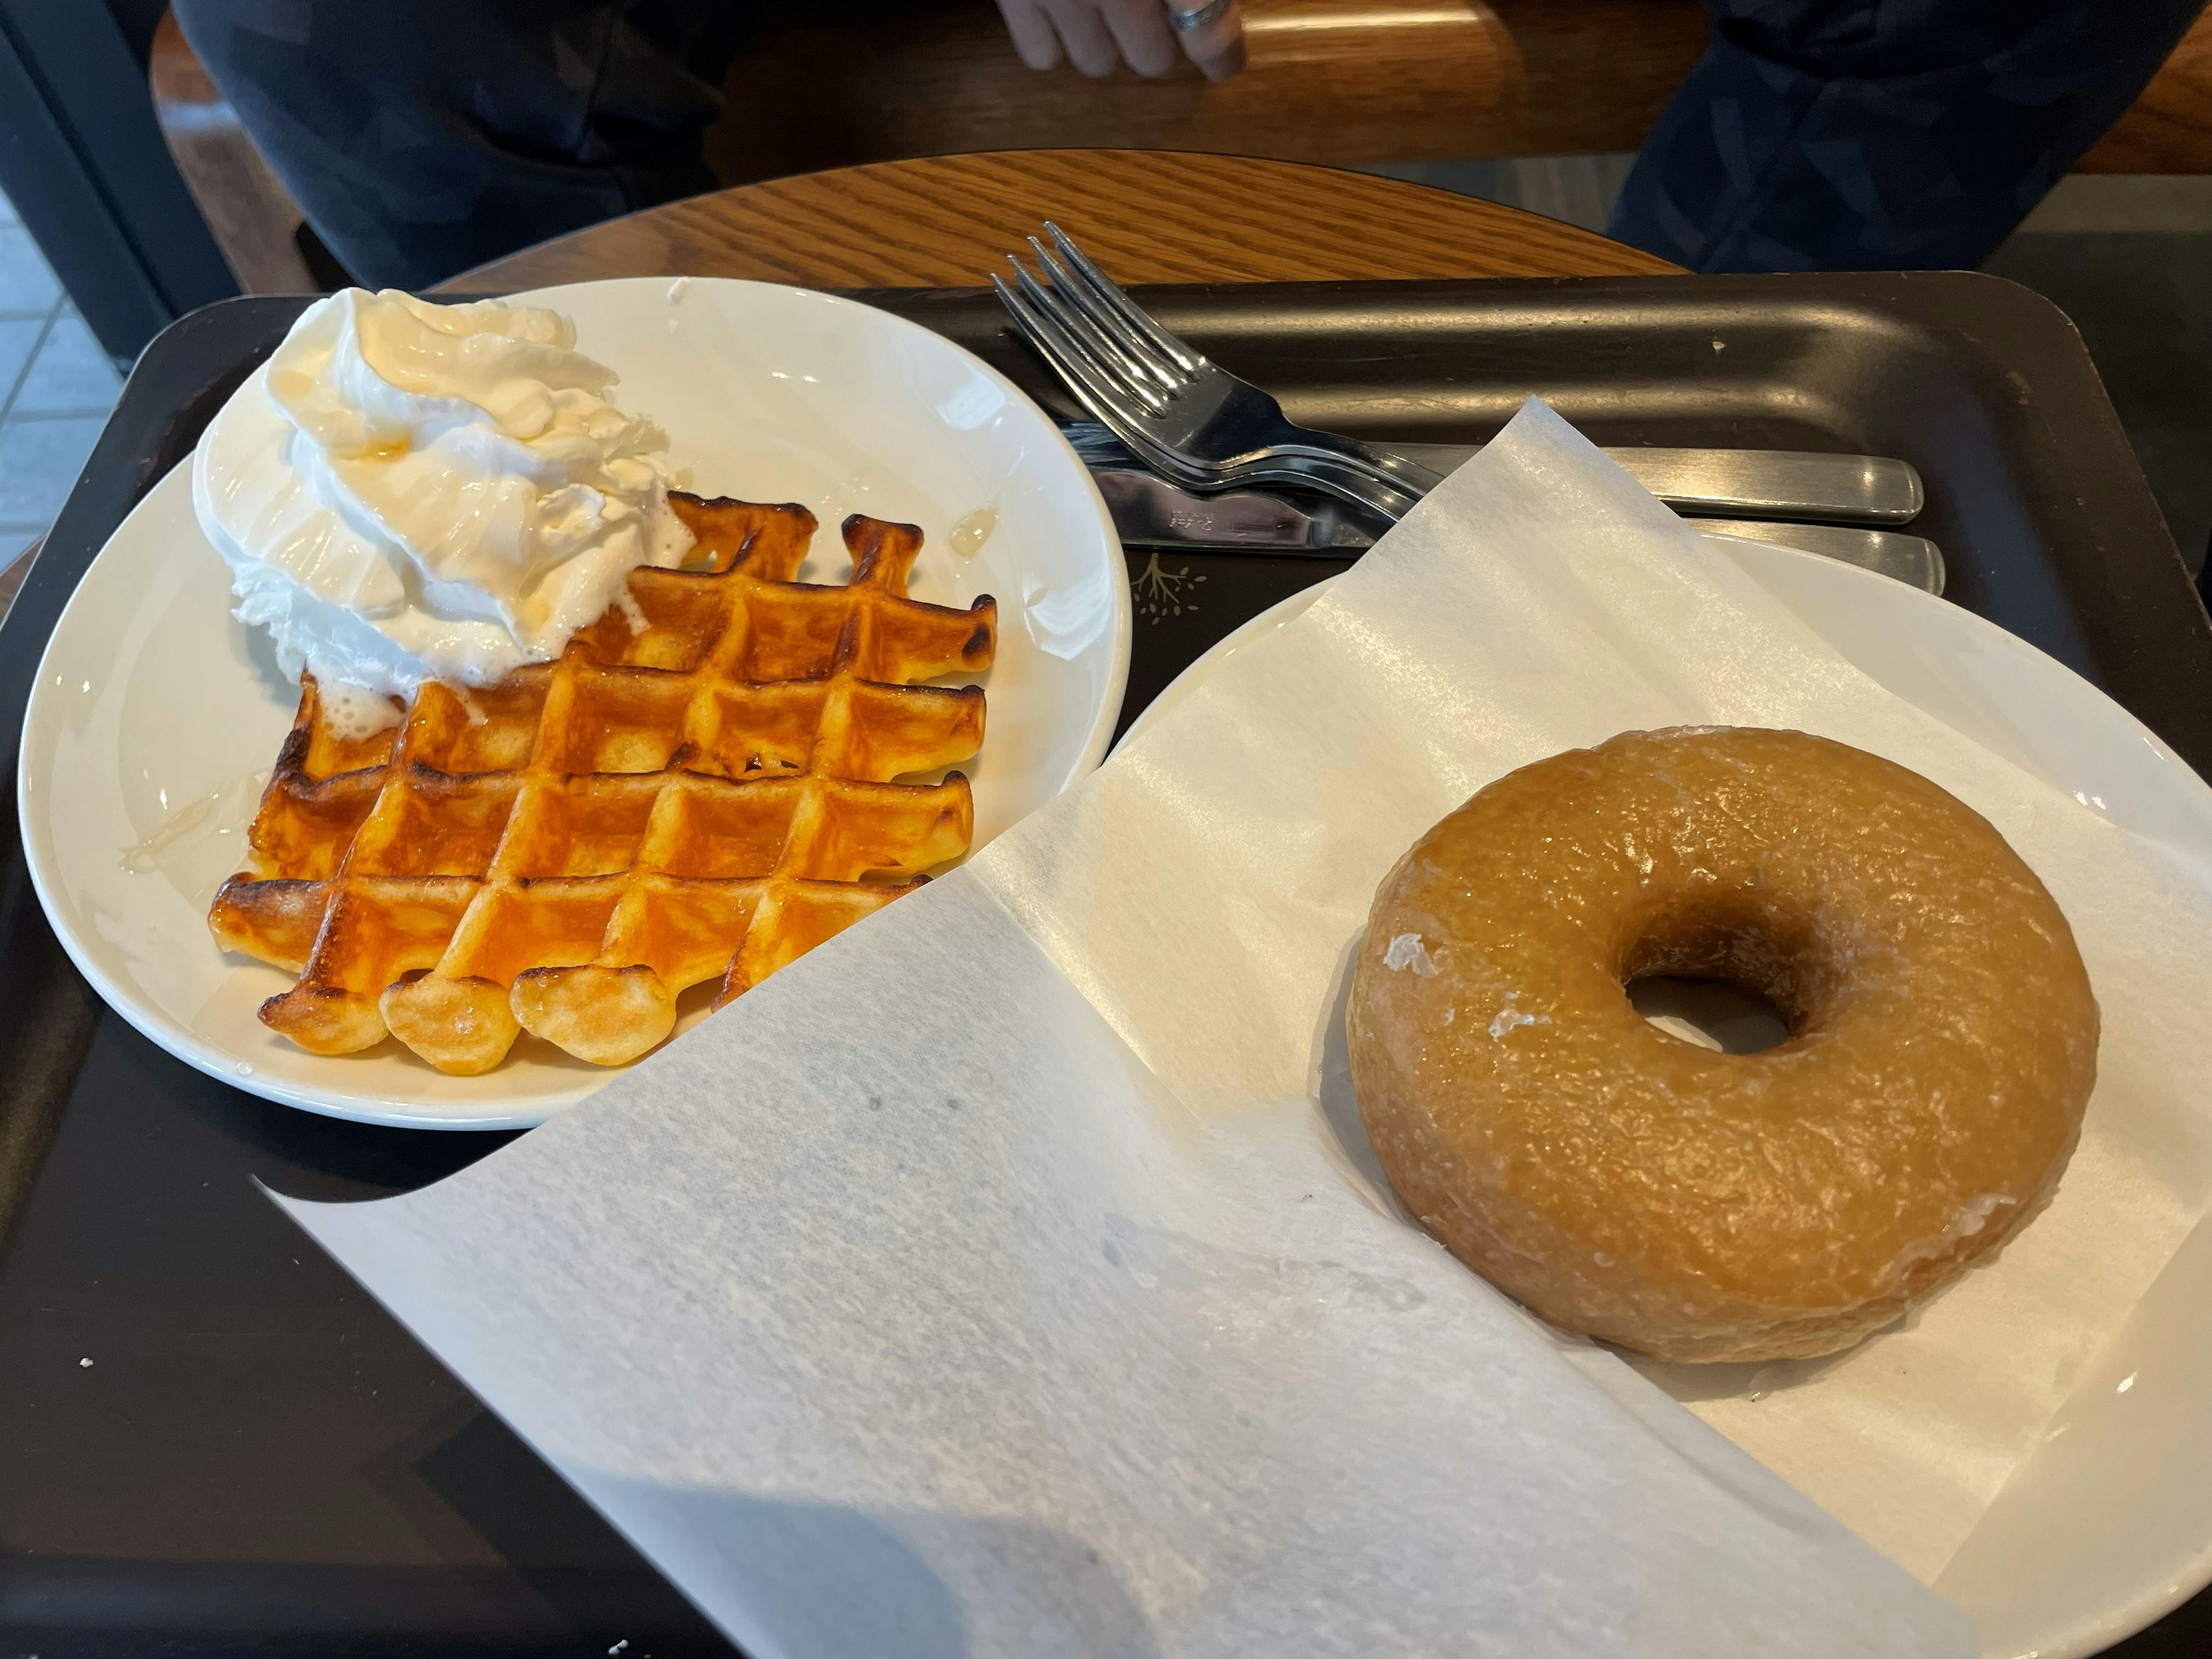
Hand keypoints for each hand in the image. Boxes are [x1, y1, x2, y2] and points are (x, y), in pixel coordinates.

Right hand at [994, 0, 1246, 81]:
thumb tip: (1209, 15)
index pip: (1207, 31)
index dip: (1221, 54)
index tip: (1223, 64)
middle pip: (1149, 59)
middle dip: (1155, 43)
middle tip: (1152, 17)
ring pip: (1094, 62)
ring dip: (1104, 45)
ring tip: (1101, 10)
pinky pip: (1039, 54)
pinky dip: (1053, 43)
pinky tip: (1060, 13)